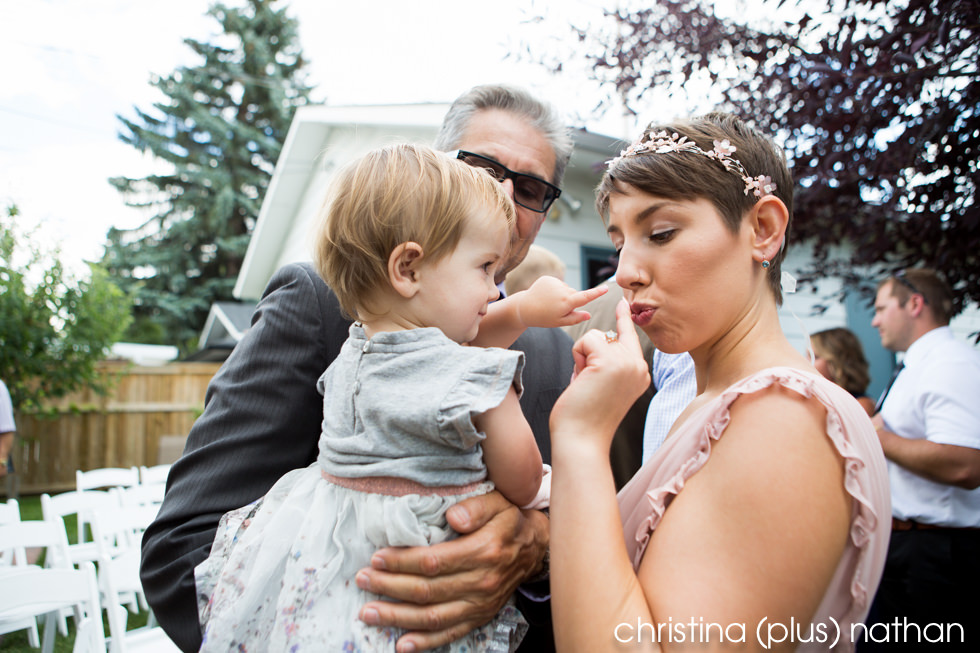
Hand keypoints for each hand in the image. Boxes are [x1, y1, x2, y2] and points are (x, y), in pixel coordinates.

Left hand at [356, 490, 548, 651]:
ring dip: (397, 616)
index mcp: (484, 551)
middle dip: (389, 587)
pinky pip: (450, 633)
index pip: (434, 562)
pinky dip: (425, 642)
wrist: (536, 547)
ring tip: (368, 612)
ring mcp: (480, 604)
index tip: (377, 558)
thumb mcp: (498, 502)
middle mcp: (481, 583)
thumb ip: (475, 507)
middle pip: (427, 590)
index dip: (402, 562)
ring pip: (433, 616)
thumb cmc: (509, 520)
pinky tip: (402, 645)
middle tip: (362, 580)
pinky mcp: (479, 617)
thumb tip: (453, 518)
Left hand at [514, 276, 606, 328]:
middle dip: (572, 301)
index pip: (585, 297)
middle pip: (575, 294)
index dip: (597, 293)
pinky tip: (546, 296)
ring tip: (550, 303)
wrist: (524, 307)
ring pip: (567, 289)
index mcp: (566, 302)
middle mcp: (562, 290)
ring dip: (563, 295)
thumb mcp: (560, 322)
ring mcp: (555, 282)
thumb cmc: (543, 318)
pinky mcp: (549, 278)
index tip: (606, 288)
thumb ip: (575, 318)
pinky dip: (556, 290)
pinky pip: (559, 284)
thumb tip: (588, 315)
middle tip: (558, 310)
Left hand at [551, 299, 650, 449]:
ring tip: (585, 384)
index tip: (623, 301)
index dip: (624, 318)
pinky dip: (577, 358)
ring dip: (582, 357)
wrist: (582, 440)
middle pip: (608, 336)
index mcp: (640, 373)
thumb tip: (596, 341)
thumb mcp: (603, 386)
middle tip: (587, 383)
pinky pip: (587, 340)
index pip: (630, 337)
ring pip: (596, 336)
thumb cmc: (584, 418)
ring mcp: (627, 362)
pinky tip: (582, 379)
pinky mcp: (611, 361)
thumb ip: (606, 365)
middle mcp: (639, 366)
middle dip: (589, 354)